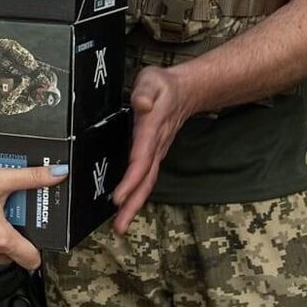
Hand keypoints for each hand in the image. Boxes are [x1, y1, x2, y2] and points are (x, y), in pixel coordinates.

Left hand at [112, 66, 195, 231]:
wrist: (187, 91)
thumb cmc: (164, 86)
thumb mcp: (153, 80)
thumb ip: (145, 92)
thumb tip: (141, 104)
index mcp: (151, 130)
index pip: (141, 159)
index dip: (131, 179)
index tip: (118, 197)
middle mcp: (156, 146)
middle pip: (145, 180)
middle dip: (133, 204)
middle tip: (120, 227)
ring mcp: (157, 153)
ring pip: (147, 183)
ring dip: (135, 205)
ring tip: (121, 226)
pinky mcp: (155, 155)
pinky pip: (146, 178)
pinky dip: (137, 195)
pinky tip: (127, 207)